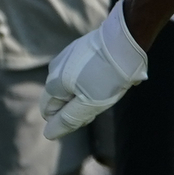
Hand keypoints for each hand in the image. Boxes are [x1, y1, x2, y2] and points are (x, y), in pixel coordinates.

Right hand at [41, 5, 148, 136]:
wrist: (125, 41)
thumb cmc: (108, 76)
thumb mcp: (89, 104)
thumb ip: (68, 120)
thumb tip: (48, 134)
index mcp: (53, 83)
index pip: (48, 111)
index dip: (67, 117)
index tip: (89, 111)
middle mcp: (54, 68)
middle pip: (60, 98)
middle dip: (78, 104)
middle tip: (101, 98)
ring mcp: (67, 56)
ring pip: (71, 84)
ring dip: (86, 91)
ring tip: (107, 84)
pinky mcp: (80, 48)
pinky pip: (80, 71)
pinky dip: (92, 77)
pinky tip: (108, 73)